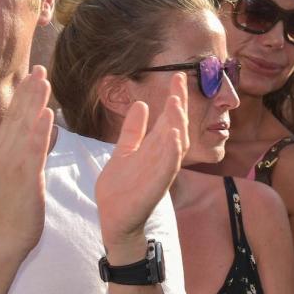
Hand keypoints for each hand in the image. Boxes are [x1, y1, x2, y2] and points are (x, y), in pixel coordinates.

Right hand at [0, 66, 54, 257]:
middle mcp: (3, 153)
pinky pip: (33, 149)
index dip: (24, 94)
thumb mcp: (19, 173)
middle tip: (40, 68)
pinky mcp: (23, 177)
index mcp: (1, 151)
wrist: (5, 238)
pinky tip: (47, 114)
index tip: (34, 75)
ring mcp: (11, 164)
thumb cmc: (14, 208)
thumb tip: (44, 130)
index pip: (13, 116)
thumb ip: (30, 150)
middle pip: (17, 115)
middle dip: (29, 90)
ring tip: (44, 81)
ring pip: (24, 126)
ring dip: (34, 102)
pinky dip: (39, 130)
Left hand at [97, 73, 187, 256]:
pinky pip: (167, 168)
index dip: (174, 98)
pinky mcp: (155, 187)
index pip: (167, 118)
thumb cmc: (122, 188)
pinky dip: (171, 153)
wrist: (114, 218)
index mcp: (154, 148)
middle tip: (179, 82)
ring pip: (174, 145)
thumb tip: (142, 104)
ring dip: (176, 125)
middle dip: (178, 105)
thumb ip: (134, 130)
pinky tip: (173, 137)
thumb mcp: (125, 151)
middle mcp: (161, 158)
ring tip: (177, 103)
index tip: (175, 76)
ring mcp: (160, 172)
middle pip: (174, 127)